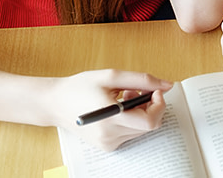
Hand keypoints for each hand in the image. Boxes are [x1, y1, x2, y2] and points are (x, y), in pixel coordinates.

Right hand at [47, 69, 173, 150]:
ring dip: (140, 112)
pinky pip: (130, 133)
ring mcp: (108, 143)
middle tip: (135, 90)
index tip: (154, 90)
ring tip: (123, 96)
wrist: (55, 103)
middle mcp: (110, 136)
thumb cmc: (80, 87)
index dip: (159, 105)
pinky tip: (118, 108)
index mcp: (111, 119)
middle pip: (149, 126)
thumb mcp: (111, 76)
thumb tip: (167, 85)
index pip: (150, 121)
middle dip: (150, 106)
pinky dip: (131, 120)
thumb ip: (142, 80)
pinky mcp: (106, 146)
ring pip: (141, 130)